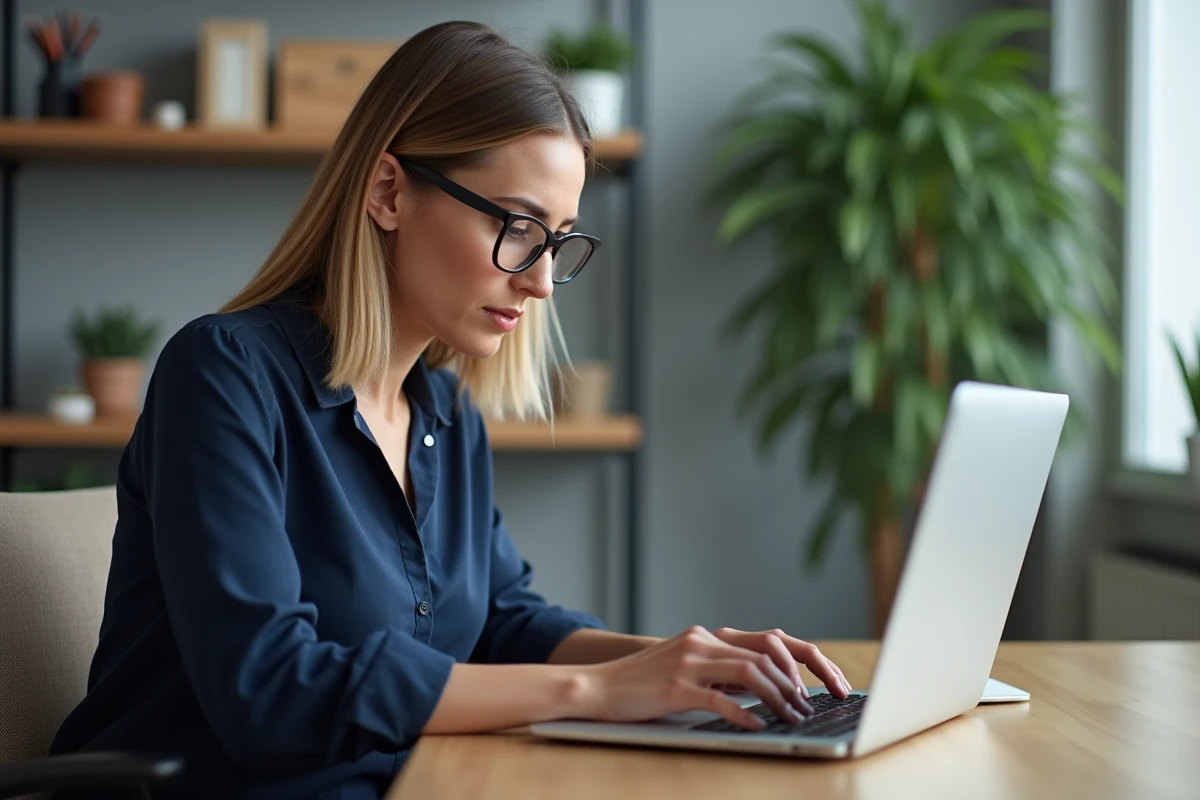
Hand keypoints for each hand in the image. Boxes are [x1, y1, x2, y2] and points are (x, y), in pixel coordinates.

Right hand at [583, 625, 814, 730]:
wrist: (598, 686)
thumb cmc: (643, 683)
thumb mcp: (685, 666)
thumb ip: (717, 669)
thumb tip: (762, 685)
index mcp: (705, 636)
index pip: (767, 640)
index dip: (799, 660)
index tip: (818, 683)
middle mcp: (700, 642)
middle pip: (764, 654)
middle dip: (795, 681)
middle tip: (810, 705)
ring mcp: (688, 663)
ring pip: (749, 673)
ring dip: (777, 697)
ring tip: (792, 717)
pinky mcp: (676, 688)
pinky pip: (720, 701)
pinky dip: (744, 714)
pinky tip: (758, 726)